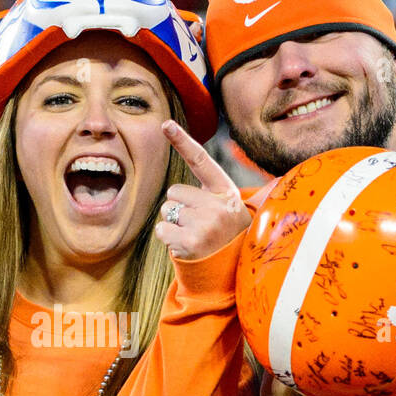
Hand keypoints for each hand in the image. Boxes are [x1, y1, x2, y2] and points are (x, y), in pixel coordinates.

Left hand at [155, 121, 250, 260]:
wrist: (233, 272)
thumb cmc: (225, 237)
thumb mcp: (228, 208)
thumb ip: (208, 194)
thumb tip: (178, 190)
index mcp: (227, 192)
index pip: (200, 160)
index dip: (182, 140)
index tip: (165, 124)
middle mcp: (218, 205)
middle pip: (174, 192)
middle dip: (179, 207)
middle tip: (198, 225)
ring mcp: (205, 225)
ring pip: (167, 211)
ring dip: (174, 224)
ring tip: (195, 236)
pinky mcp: (190, 242)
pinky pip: (162, 230)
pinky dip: (168, 238)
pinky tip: (186, 246)